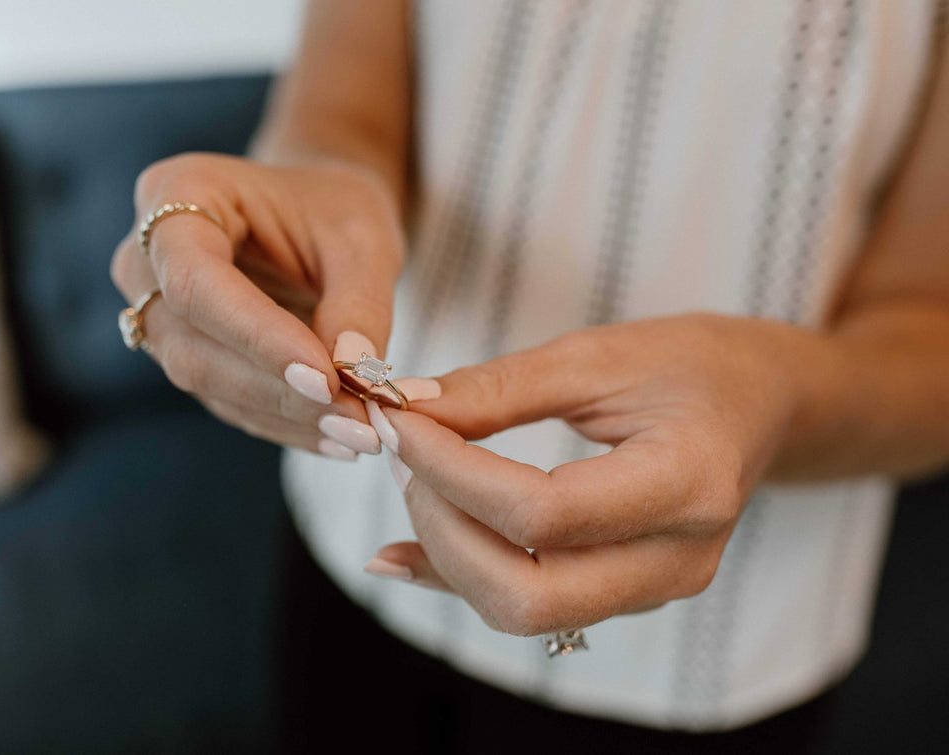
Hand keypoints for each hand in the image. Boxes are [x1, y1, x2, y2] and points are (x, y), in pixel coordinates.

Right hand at [111, 153, 406, 457]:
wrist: (316, 212)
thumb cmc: (334, 207)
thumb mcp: (363, 238)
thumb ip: (359, 301)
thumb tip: (353, 374)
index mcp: (178, 192)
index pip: (196, 281)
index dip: (257, 336)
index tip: (327, 379)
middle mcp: (146, 257)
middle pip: (192, 342)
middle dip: (279, 389)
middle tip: (358, 423)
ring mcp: (156, 312)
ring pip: (206, 380)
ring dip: (286, 415)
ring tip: (359, 434)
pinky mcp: (184, 355)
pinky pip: (226, 400)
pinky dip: (285, 422)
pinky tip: (340, 436)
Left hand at [368, 314, 808, 634]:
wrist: (760, 404)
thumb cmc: (690, 364)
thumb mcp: (597, 356)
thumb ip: (498, 389)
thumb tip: (405, 410)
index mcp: (686, 483)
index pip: (542, 513)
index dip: (452, 472)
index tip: (399, 423)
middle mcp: (677, 558)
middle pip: (527, 594)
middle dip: (442, 527)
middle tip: (405, 454)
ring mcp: (656, 587)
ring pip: (523, 612)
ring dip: (447, 551)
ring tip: (415, 477)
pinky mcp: (627, 592)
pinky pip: (531, 607)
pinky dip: (461, 579)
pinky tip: (405, 550)